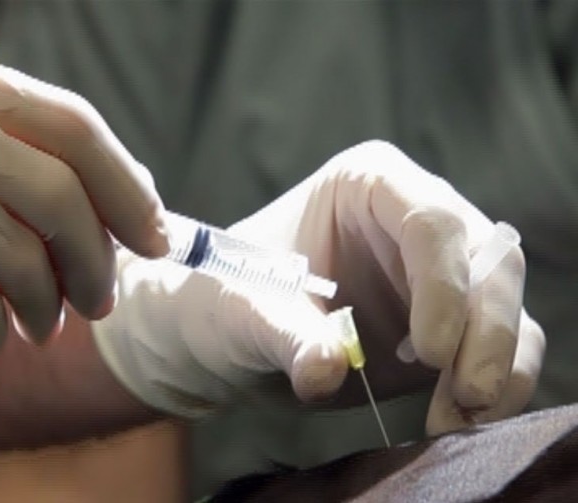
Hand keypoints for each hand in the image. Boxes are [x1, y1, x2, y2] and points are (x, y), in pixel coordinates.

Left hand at [93, 140, 543, 433]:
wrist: (224, 341)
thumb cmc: (223, 301)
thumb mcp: (238, 312)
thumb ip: (281, 335)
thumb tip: (326, 369)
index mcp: (369, 183)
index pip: (431, 221)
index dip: (444, 285)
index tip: (428, 351)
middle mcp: (418, 217)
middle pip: (488, 263)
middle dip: (485, 332)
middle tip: (464, 394)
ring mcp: (442, 271)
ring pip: (506, 308)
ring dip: (495, 368)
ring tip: (456, 420)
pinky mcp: (452, 324)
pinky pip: (502, 349)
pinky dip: (493, 389)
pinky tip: (458, 420)